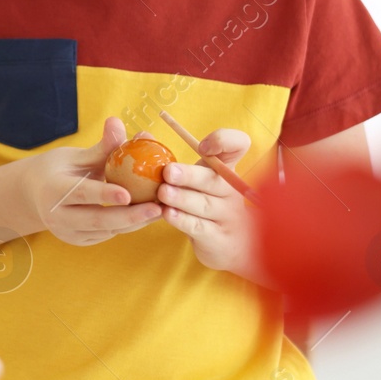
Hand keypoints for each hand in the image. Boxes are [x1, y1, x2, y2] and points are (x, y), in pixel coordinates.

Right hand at [26, 117, 162, 246]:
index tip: (128, 194)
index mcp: (53, 191)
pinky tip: (148, 216)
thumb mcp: (74, 156)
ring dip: (136, 222)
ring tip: (162, 211)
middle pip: (97, 220)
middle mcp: (58, 217)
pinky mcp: (79, 241)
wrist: (34, 195)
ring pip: (107, 230)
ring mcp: (68, 233)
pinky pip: (107, 234)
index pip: (82, 194)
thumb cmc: (57, 169)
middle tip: (158, 208)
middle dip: (130, 216)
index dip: (104, 195)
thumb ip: (100, 146)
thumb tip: (117, 121)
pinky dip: (129, 226)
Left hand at [157, 128, 257, 275]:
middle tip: (168, 172)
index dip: (225, 141)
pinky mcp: (219, 237)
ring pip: (204, 205)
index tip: (203, 146)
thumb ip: (174, 160)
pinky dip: (183, 220)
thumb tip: (143, 135)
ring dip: (182, 198)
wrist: (224, 244)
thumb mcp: (195, 180)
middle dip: (190, 175)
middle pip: (214, 179)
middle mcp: (230, 190)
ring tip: (163, 193)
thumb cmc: (202, 202)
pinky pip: (199, 227)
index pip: (237, 145)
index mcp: (225, 169)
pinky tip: (167, 214)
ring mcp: (227, 215)